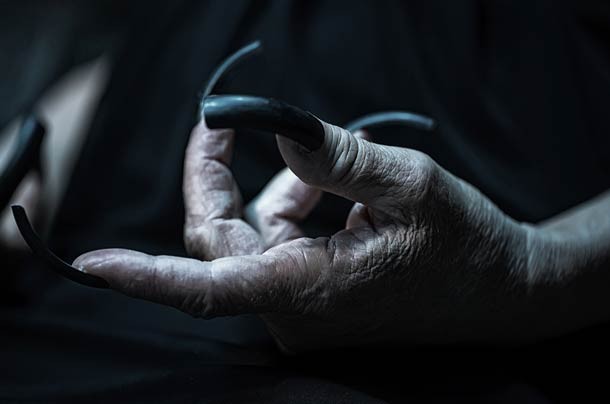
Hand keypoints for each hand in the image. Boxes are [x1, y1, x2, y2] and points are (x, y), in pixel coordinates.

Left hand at [74, 117, 535, 352]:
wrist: (503, 286)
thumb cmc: (466, 245)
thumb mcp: (413, 185)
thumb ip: (339, 158)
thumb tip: (280, 134)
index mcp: (313, 292)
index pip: (211, 289)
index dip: (147, 277)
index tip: (92, 265)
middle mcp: (294, 309)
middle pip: (219, 242)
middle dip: (215, 181)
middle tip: (218, 127)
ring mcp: (301, 306)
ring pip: (248, 238)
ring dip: (274, 192)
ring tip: (335, 171)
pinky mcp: (312, 296)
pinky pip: (275, 243)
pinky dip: (292, 208)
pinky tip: (333, 194)